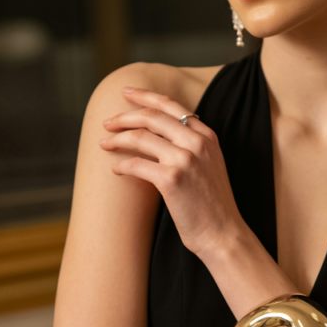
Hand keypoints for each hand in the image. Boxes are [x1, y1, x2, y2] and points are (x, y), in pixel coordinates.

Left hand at [100, 88, 245, 257]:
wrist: (222, 233)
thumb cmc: (211, 205)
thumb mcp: (209, 165)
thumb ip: (192, 145)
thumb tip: (160, 134)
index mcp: (207, 136)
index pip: (171, 105)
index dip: (145, 96)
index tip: (126, 93)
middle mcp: (197, 142)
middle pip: (152, 117)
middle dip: (124, 116)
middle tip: (107, 122)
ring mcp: (185, 159)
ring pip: (140, 137)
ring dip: (117, 139)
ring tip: (104, 143)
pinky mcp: (172, 179)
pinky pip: (136, 164)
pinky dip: (122, 165)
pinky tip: (115, 169)